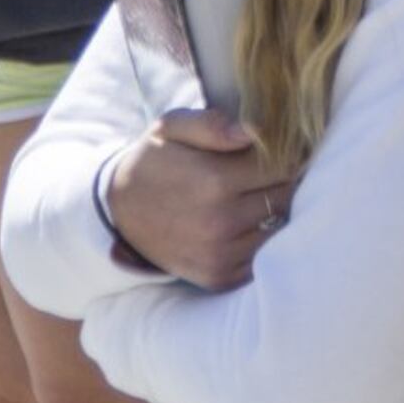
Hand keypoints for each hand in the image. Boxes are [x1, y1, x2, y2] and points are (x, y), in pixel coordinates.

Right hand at [105, 109, 296, 290]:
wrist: (117, 214)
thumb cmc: (153, 162)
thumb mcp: (172, 127)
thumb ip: (212, 124)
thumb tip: (253, 132)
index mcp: (214, 181)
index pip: (283, 166)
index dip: (286, 155)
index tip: (277, 150)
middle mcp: (220, 222)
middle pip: (285, 197)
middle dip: (282, 181)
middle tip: (266, 172)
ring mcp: (220, 254)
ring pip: (278, 226)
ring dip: (273, 211)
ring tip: (253, 196)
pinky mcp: (220, 277)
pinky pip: (263, 255)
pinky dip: (260, 239)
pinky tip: (243, 223)